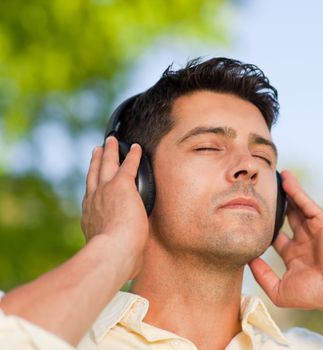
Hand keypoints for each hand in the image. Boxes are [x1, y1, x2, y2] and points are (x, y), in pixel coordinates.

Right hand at [81, 136, 148, 277]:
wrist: (113, 252)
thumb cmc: (116, 262)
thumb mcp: (116, 258)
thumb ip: (124, 259)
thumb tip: (133, 270)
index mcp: (91, 219)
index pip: (91, 199)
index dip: (93, 188)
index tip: (95, 182)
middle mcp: (94, 201)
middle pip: (94, 176)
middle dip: (96, 162)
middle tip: (97, 150)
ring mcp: (106, 192)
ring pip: (107, 165)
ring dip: (110, 152)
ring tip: (111, 141)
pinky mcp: (122, 186)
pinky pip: (128, 166)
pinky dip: (133, 156)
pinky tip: (136, 148)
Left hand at [249, 170, 322, 312]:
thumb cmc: (311, 294)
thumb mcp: (279, 289)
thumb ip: (262, 275)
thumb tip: (247, 260)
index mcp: (295, 256)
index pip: (277, 238)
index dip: (266, 227)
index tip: (252, 216)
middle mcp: (304, 241)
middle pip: (287, 217)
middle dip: (276, 205)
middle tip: (262, 191)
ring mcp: (314, 230)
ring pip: (297, 206)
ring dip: (287, 191)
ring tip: (274, 176)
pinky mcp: (322, 221)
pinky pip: (306, 203)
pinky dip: (296, 190)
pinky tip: (286, 179)